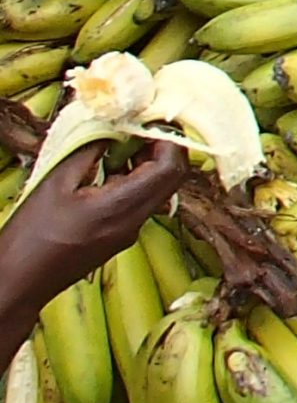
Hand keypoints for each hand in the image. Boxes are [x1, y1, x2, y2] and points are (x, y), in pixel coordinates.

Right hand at [0, 142, 187, 323]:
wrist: (18, 283)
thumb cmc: (30, 236)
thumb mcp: (56, 184)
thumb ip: (90, 151)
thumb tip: (114, 126)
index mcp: (122, 208)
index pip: (170, 169)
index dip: (169, 140)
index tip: (151, 120)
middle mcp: (135, 222)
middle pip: (171, 179)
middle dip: (162, 149)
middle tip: (138, 128)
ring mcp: (130, 232)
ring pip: (159, 190)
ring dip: (148, 164)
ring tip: (120, 144)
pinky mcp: (120, 237)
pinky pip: (141, 202)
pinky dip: (135, 181)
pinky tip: (109, 170)